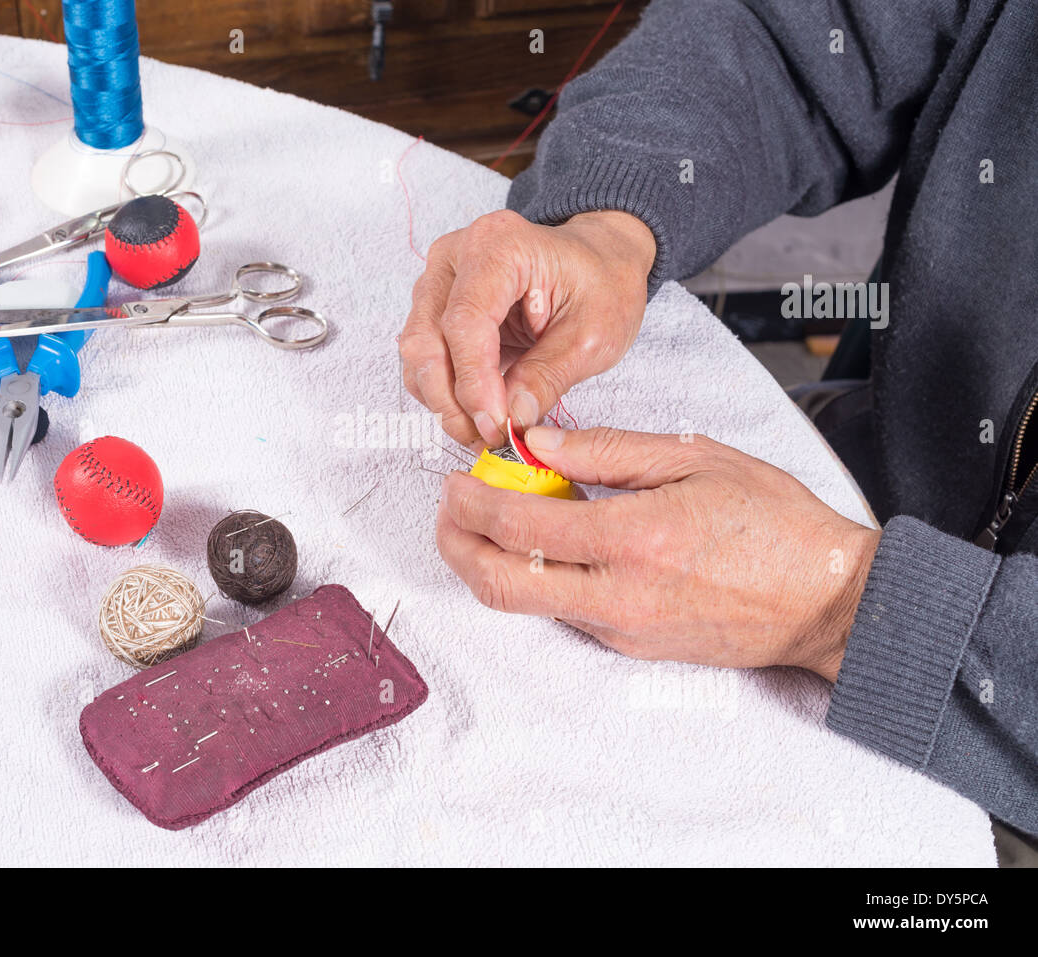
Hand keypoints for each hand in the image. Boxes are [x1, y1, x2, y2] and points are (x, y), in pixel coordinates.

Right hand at [399, 208, 655, 448]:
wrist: (597, 261)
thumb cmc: (601, 284)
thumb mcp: (594, 334)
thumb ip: (548, 376)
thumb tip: (511, 418)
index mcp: (500, 247)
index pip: (465, 322)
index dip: (474, 383)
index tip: (495, 426)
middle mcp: (455, 255)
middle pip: (427, 339)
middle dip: (453, 400)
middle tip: (488, 437)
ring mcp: (438, 278)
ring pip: (417, 352)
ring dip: (443, 401)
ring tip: (483, 430)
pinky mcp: (433, 303)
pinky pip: (421, 356)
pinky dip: (442, 391)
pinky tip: (474, 411)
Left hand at [435, 425, 880, 680]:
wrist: (828, 602)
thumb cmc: (775, 524)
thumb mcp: (695, 458)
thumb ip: (609, 451)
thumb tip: (540, 443)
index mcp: (634, 538)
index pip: (520, 525)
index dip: (472, 503)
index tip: (455, 481)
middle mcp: (619, 595)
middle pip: (501, 584)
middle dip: (457, 547)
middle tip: (448, 512)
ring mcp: (622, 629)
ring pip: (526, 604)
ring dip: (490, 564)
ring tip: (487, 522)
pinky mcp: (631, 648)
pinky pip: (563, 613)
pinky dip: (536, 577)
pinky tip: (545, 544)